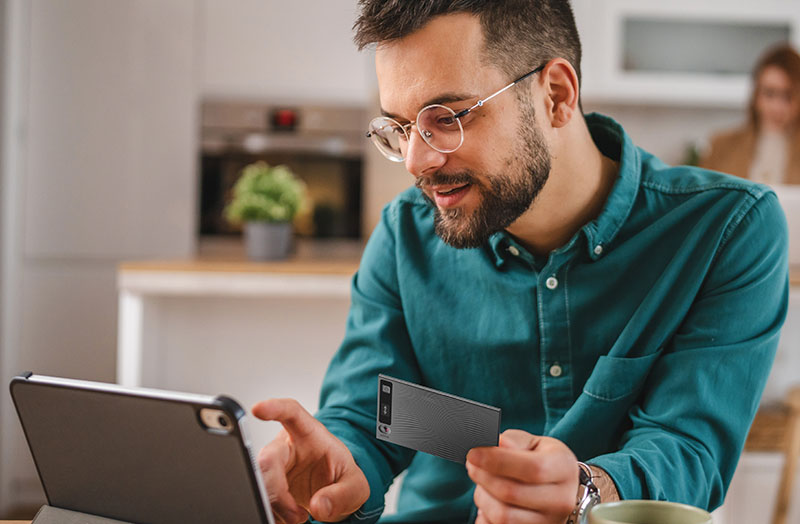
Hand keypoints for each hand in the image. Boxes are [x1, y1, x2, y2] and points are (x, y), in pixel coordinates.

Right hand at [252, 398, 369, 523]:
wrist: (331, 491)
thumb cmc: (340, 476)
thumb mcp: (355, 485)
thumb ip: (344, 494)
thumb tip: (319, 505)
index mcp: (309, 434)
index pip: (290, 412)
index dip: (274, 408)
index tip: (258, 408)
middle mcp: (286, 446)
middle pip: (268, 458)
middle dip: (278, 491)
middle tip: (296, 514)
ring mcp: (273, 465)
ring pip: (260, 482)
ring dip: (276, 507)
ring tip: (298, 517)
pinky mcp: (265, 483)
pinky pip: (260, 497)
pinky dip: (273, 513)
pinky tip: (287, 517)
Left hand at [466, 430, 578, 523]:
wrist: (558, 489)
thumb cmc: (542, 460)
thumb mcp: (535, 443)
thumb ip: (515, 441)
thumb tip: (497, 444)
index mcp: (564, 468)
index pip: (532, 468)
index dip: (497, 461)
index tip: (473, 453)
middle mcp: (561, 500)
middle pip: (511, 493)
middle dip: (483, 476)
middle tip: (471, 464)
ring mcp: (549, 522)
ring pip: (503, 515)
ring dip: (482, 496)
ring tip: (481, 482)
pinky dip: (486, 515)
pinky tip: (489, 501)